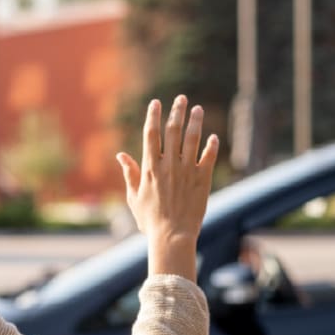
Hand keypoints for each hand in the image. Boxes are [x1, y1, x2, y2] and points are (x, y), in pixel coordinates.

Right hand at [116, 95, 218, 280]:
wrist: (172, 236)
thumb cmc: (150, 220)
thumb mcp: (134, 197)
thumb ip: (129, 173)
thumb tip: (121, 155)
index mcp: (150, 168)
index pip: (151, 134)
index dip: (153, 116)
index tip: (156, 103)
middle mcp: (169, 165)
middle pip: (173, 131)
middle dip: (177, 111)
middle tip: (181, 98)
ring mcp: (187, 171)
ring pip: (192, 139)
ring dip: (195, 122)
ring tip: (197, 109)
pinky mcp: (203, 180)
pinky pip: (209, 158)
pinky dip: (211, 146)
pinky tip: (213, 136)